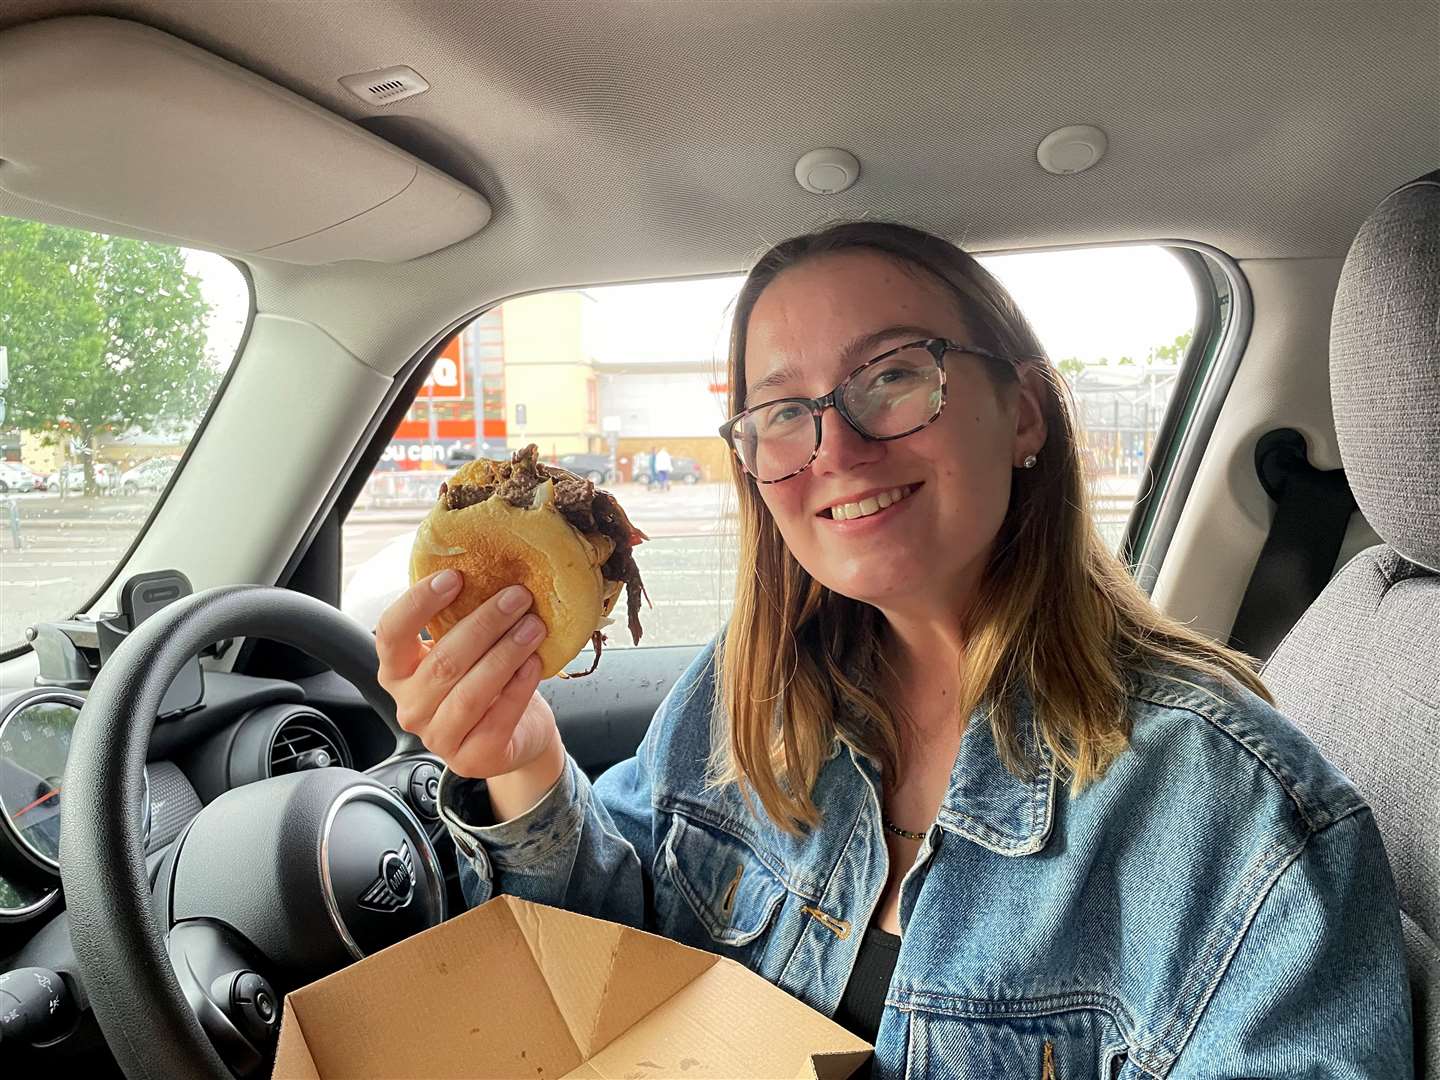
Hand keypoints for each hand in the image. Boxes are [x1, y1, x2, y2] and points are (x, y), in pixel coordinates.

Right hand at [376, 570, 559, 780]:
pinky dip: (518, 688)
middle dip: (484, 624)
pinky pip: (497, 720)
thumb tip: (485, 566)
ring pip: (470, 692)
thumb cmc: (485, 681)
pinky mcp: (473, 759)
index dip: (418, 603)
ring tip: (533, 626)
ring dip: (505, 653)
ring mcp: (439, 737)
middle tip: (518, 597)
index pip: (391, 633)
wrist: (517, 734)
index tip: (455, 576)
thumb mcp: (464, 649)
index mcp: (397, 672)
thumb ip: (459, 620)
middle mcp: (410, 707)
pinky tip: (534, 662)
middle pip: (442, 661)